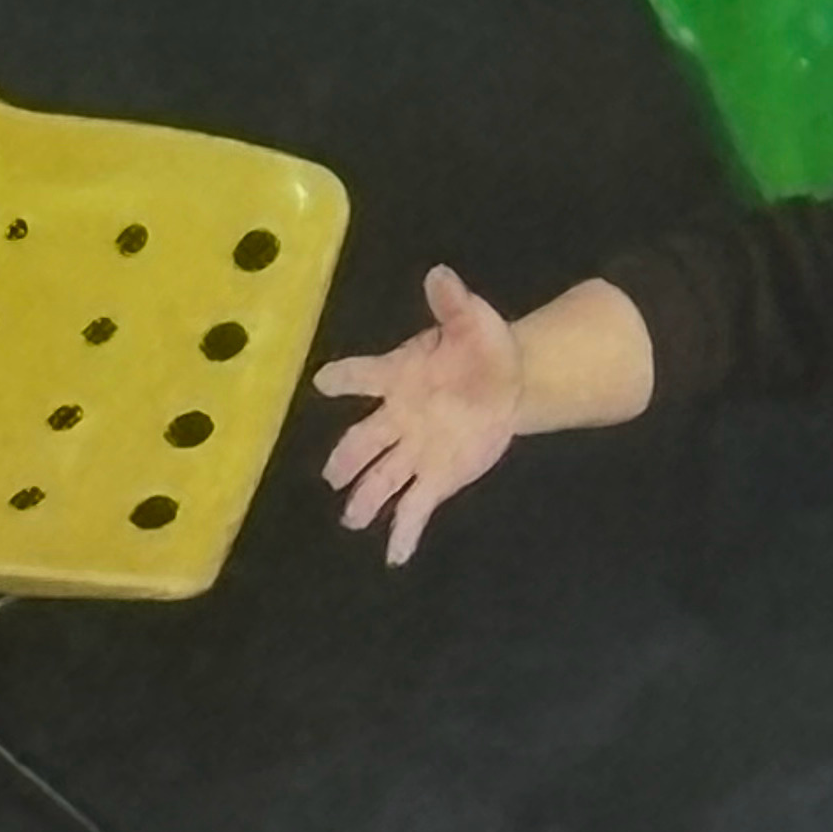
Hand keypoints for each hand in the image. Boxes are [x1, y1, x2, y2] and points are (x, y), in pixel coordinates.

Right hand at [314, 265, 524, 564]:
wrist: (507, 385)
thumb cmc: (480, 348)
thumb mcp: (472, 321)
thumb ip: (453, 304)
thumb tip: (442, 274)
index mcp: (398, 376)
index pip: (365, 375)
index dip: (346, 377)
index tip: (325, 382)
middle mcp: (396, 418)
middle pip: (364, 440)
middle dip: (348, 459)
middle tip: (332, 477)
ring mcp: (413, 452)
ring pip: (382, 479)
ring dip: (366, 499)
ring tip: (352, 521)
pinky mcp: (436, 478)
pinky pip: (414, 507)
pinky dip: (403, 532)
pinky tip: (394, 557)